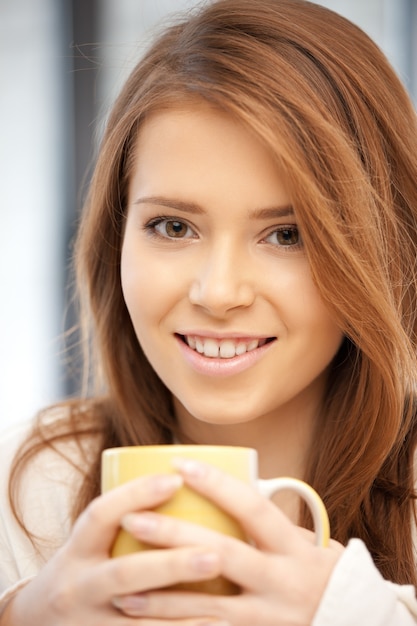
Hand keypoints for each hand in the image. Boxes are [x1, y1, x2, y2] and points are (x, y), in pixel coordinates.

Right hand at [2, 472, 227, 625]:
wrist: (36, 625)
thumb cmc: (83, 568)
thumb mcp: (90, 543)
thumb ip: (125, 520)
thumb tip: (185, 478)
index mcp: (78, 549)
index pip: (100, 515)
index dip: (136, 494)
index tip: (176, 479)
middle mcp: (79, 587)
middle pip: (125, 574)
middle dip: (171, 564)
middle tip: (214, 555)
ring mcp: (90, 623)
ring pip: (139, 619)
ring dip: (184, 611)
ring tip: (226, 603)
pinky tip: (217, 625)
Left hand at [113, 458, 343, 625]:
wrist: (351, 625)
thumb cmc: (323, 578)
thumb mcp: (310, 546)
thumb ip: (274, 523)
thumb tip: (239, 483)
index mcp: (294, 548)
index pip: (252, 508)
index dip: (216, 484)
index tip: (179, 464)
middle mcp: (282, 581)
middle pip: (222, 554)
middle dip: (173, 537)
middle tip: (132, 518)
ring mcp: (268, 618)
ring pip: (208, 606)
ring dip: (162, 597)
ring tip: (122, 586)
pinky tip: (144, 625)